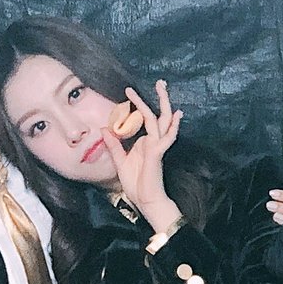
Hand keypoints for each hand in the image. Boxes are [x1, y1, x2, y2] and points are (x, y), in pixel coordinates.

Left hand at [107, 80, 184, 232]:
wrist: (146, 201)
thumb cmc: (136, 185)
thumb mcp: (119, 162)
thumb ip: (114, 145)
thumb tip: (105, 128)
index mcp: (145, 143)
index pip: (142, 120)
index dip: (136, 107)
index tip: (128, 93)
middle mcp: (153, 142)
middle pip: (158, 115)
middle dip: (159, 98)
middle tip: (160, 81)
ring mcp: (157, 147)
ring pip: (162, 121)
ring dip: (163, 104)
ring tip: (162, 88)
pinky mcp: (158, 154)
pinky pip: (165, 138)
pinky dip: (172, 127)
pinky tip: (177, 116)